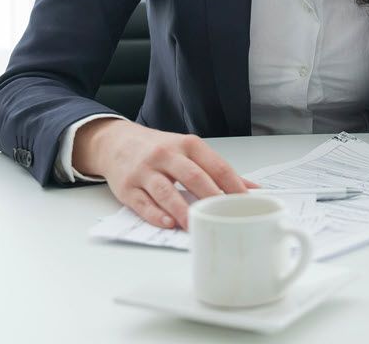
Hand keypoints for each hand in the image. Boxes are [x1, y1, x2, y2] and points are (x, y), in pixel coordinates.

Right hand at [72, 117, 259, 229]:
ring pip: (166, 191)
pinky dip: (156, 214)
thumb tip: (252, 189)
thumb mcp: (188, 150)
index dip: (232, 184)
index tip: (245, 202)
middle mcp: (166, 155)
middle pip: (193, 177)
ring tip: (197, 225)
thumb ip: (217, 170)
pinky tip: (169, 223)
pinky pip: (143, 203)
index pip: (215, 165)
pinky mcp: (127, 187)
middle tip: (225, 216)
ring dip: (183, 210)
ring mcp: (145, 171)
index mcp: (187, 145)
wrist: (117, 142)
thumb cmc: (158, 149)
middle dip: (211, 197)